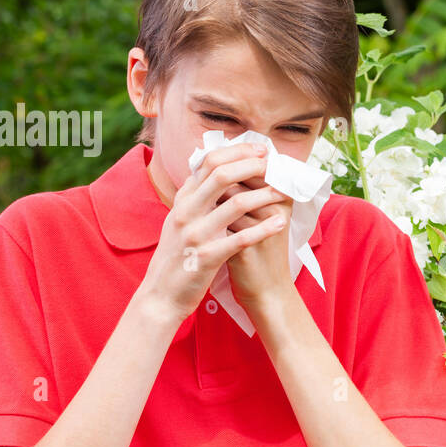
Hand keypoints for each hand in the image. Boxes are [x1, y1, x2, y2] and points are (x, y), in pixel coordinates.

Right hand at [138, 141, 285, 323]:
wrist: (160, 297)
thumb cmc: (176, 258)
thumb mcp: (179, 221)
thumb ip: (194, 197)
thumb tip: (210, 169)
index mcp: (182, 201)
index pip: (208, 162)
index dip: (237, 152)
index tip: (260, 149)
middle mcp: (186, 212)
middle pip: (222, 174)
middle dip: (252, 165)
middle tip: (274, 164)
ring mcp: (195, 234)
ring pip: (235, 204)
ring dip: (264, 195)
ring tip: (284, 192)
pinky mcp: (206, 257)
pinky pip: (240, 238)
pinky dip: (263, 229)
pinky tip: (280, 223)